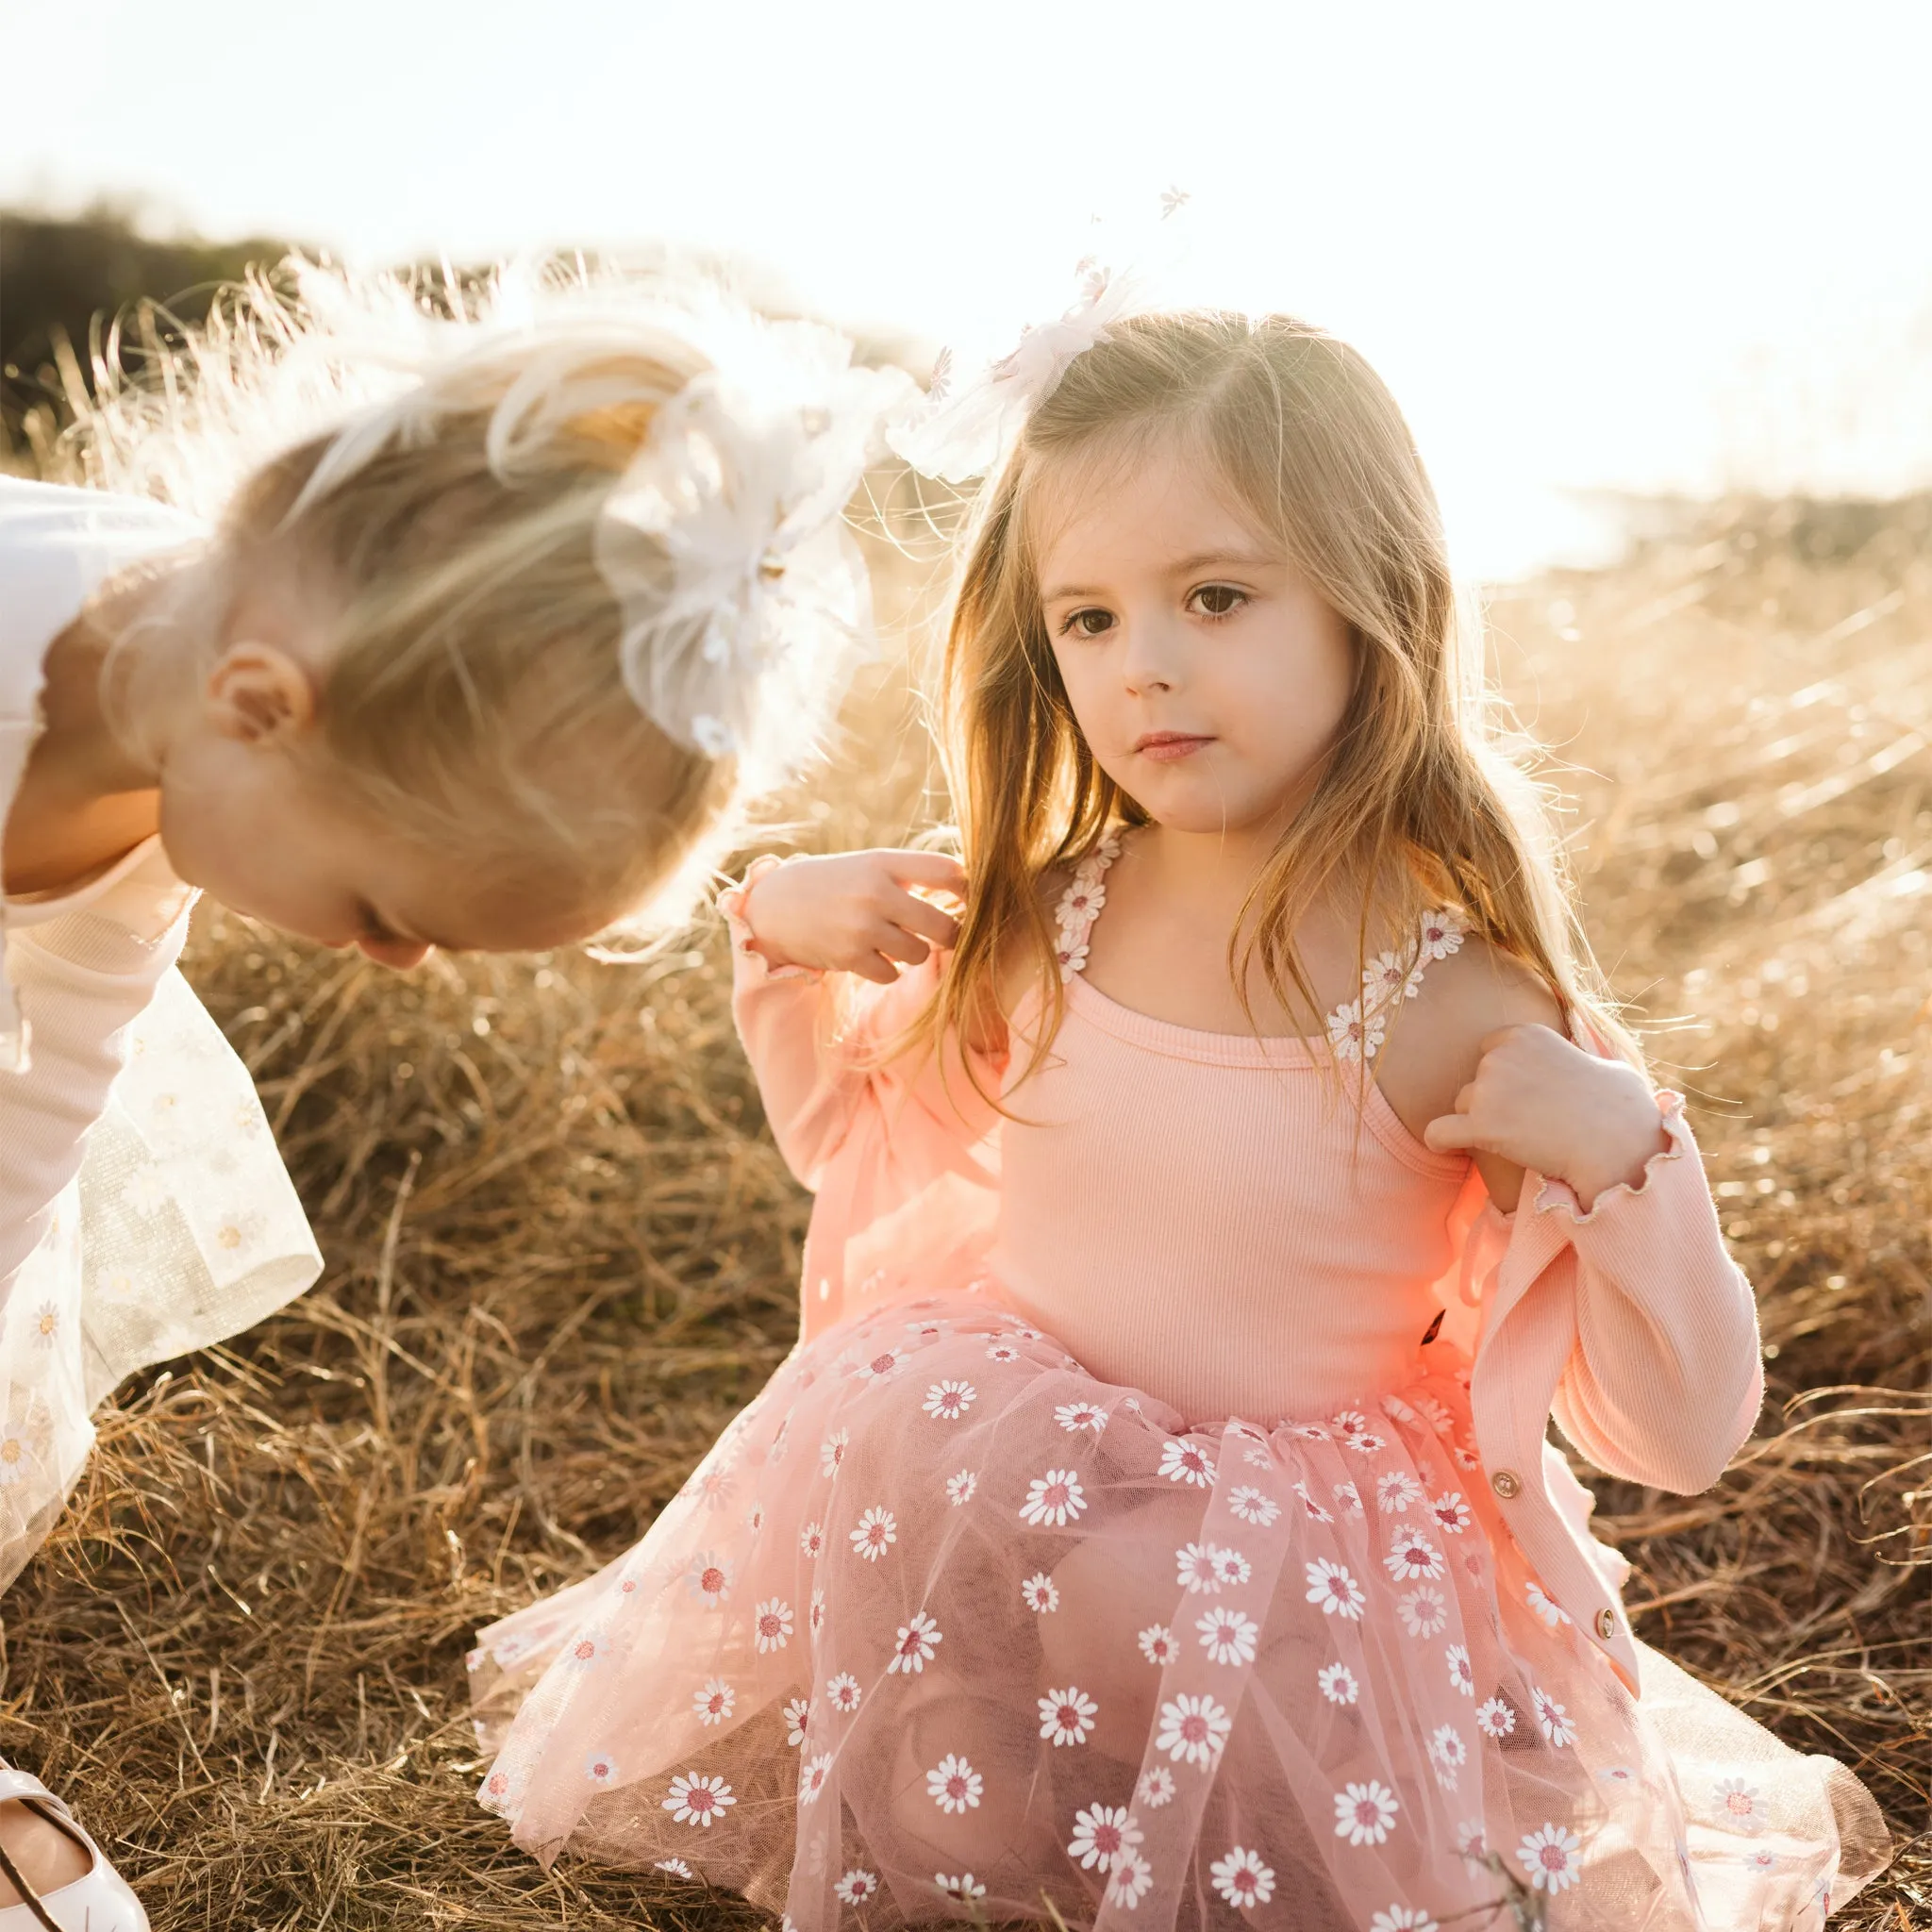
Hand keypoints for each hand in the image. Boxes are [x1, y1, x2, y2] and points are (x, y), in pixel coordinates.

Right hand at [740, 849, 967, 984]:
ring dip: (913, 953)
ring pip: (918, 954)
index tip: (970, 900)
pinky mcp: (849, 957)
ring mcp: (861, 927)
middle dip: (950, 934)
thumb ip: (910, 876)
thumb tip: (967, 891)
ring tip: (896, 942)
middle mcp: (875, 892)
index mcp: (883, 862)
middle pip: (942, 924)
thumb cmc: (834, 884)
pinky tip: (872, 956)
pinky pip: (891, 974)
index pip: (947, 871)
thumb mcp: (868, 866)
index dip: (968, 888)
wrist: (774, 905)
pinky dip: (887, 969)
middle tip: (945, 934)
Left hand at [1422, 1023, 1670, 1211]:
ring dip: (1479, 1121)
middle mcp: (1500, 1056)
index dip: (1504, 1075)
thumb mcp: (1606, 1065)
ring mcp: (1488, 1089)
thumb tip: (1595, 1068)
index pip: (1491, 1049)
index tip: (1520, 1097)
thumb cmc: (1623, 1109)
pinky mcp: (1481, 1125)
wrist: (1618, 1143)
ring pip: (1463, 1105)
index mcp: (1525, 1034)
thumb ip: (1584, 1058)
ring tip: (1515, 1141)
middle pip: (1477, 1079)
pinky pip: (1438, 1132)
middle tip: (1527, 1124)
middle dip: (1494, 1100)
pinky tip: (1446, 1147)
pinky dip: (1439, 1140)